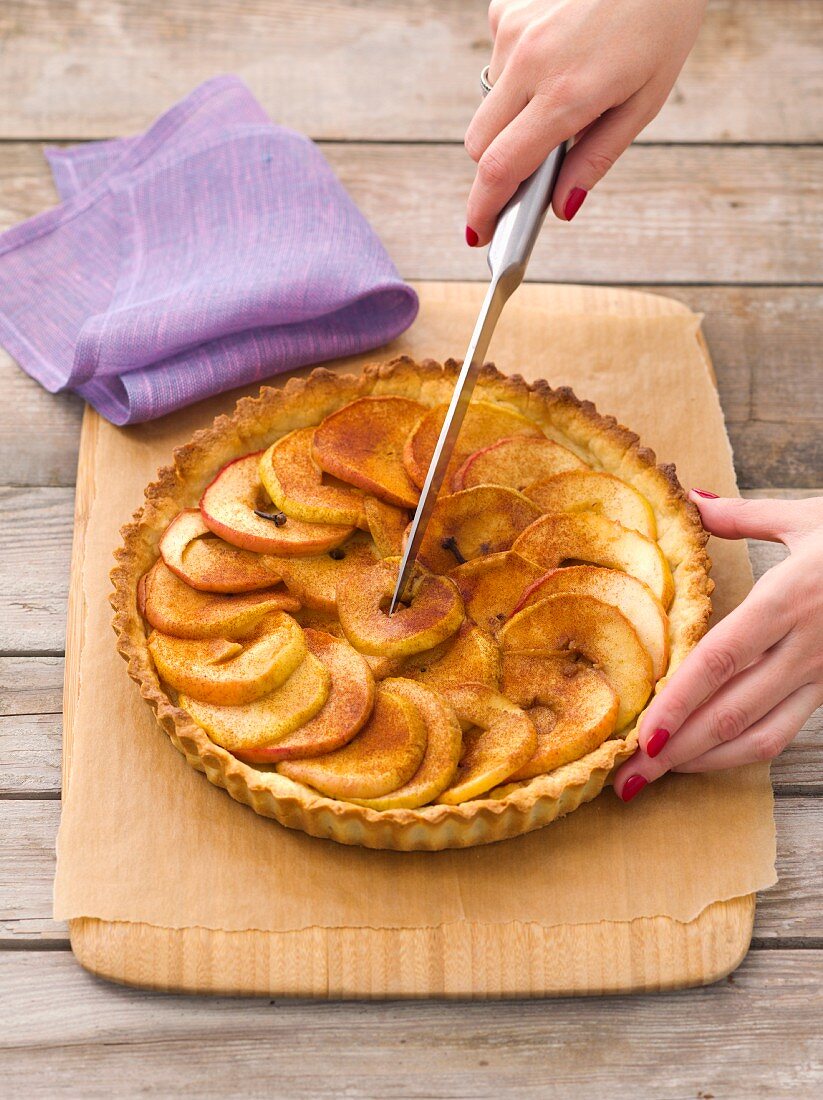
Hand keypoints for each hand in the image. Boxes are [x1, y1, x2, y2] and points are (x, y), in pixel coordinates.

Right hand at [464, 0, 705, 243]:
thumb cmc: (661, 21)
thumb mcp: (644, 101)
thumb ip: (597, 158)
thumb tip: (562, 207)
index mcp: (565, 94)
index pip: (501, 168)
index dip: (484, 208)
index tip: (479, 232)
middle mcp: (528, 63)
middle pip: (480, 144)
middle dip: (496, 168)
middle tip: (530, 172)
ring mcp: (512, 32)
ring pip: (489, 105)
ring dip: (514, 116)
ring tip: (564, 91)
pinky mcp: (507, 9)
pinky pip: (497, 62)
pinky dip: (519, 73)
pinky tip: (556, 54)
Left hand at [614, 492, 822, 801]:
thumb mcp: (804, 518)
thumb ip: (740, 517)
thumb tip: (691, 497)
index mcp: (788, 600)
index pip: (721, 660)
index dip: (679, 701)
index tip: (642, 733)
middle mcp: (805, 647)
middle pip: (731, 711)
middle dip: (675, 749)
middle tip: (627, 775)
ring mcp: (822, 675)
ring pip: (759, 735)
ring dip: (704, 761)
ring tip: (655, 776)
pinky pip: (784, 733)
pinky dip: (739, 753)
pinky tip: (704, 759)